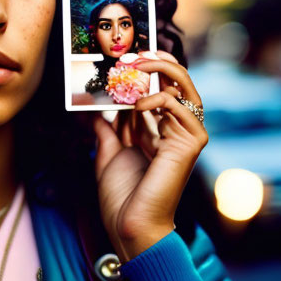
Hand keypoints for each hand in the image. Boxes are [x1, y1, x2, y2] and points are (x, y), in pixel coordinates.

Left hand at [94, 51, 207, 262]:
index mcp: (156, 132)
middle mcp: (173, 130)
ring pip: (184, 87)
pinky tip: (135, 105)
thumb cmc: (121, 198)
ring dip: (159, 70)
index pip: (154, 89)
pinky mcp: (189, 144)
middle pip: (175, 83)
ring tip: (135, 65)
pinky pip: (178, 107)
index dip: (138, 72)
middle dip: (155, 62)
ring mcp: (184, 136)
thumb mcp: (106, 155)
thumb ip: (104, 131)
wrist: (130, 226)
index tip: (119, 59)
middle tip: (132, 54)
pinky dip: (156, 99)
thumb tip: (91, 111)